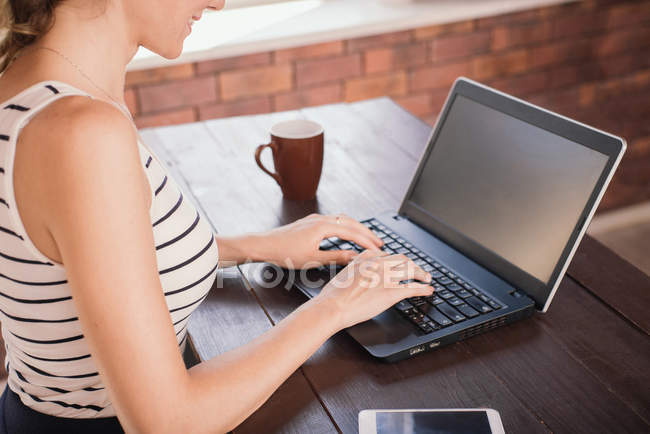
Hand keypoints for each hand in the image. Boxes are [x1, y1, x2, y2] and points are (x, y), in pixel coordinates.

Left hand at [261, 213, 382, 268]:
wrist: (263, 245)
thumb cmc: (284, 253)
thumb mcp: (312, 259)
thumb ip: (335, 257)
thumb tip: (354, 256)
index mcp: (323, 227)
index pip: (352, 233)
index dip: (367, 242)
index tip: (378, 250)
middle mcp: (320, 219)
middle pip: (350, 223)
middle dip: (366, 232)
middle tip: (379, 242)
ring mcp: (314, 219)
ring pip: (342, 220)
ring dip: (356, 228)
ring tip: (367, 238)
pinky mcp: (309, 222)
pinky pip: (333, 221)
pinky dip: (345, 226)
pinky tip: (346, 234)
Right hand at [314, 249, 433, 329]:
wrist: (333, 306)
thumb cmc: (333, 295)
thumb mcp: (342, 274)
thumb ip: (354, 269)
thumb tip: (357, 273)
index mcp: (365, 259)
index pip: (386, 254)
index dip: (396, 260)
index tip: (399, 264)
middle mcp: (377, 264)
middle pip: (402, 259)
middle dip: (412, 264)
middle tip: (418, 270)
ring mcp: (386, 277)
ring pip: (411, 270)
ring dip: (422, 274)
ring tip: (427, 278)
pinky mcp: (391, 292)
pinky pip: (412, 288)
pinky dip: (423, 289)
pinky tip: (428, 291)